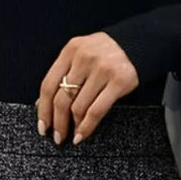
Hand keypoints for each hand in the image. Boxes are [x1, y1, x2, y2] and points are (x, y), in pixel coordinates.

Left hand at [36, 32, 139, 147]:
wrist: (138, 42)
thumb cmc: (105, 53)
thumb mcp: (80, 56)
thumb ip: (63, 76)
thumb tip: (42, 104)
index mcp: (70, 51)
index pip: (48, 85)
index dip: (43, 110)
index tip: (42, 126)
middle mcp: (84, 58)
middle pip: (62, 99)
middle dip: (57, 123)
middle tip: (57, 137)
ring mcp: (102, 69)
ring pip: (78, 107)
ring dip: (73, 126)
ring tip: (73, 134)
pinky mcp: (118, 81)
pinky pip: (96, 110)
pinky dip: (87, 126)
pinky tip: (82, 134)